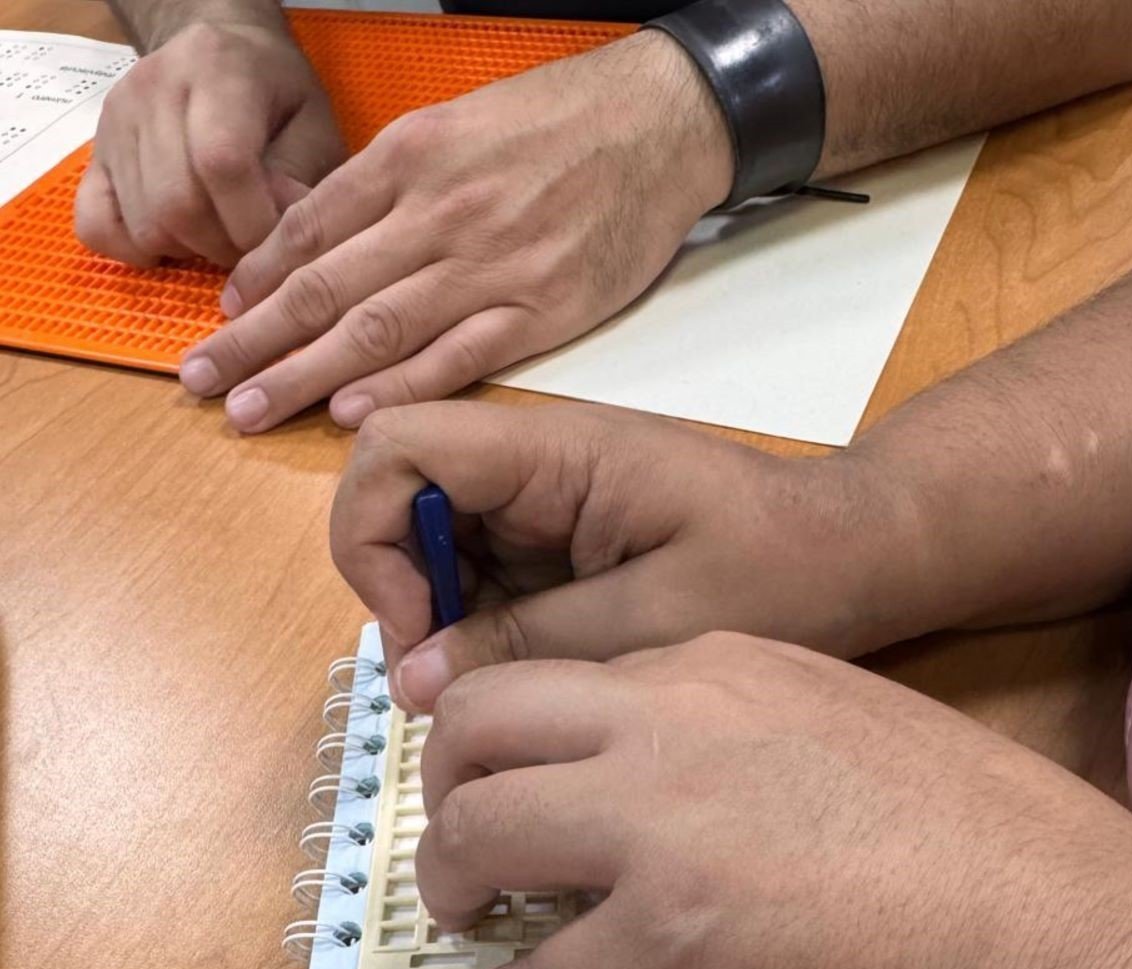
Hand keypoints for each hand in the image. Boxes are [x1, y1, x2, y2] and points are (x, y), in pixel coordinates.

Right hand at [75, 20, 344, 268]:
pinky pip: (96, 224)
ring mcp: (115, 122)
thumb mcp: (314, 126)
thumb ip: (301, 178)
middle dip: (225, 247)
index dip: (253, 224)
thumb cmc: (278, 98)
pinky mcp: (96, 153)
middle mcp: (154, 89)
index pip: (222, 163)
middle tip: (252, 246)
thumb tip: (278, 235)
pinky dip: (135, 250)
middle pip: (178, 204)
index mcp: (217, 71)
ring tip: (221, 234)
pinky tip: (173, 242)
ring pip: (145, 224)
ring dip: (190, 251)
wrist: (221, 55)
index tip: (278, 244)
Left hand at [176, 30, 733, 430]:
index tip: (223, 318)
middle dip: (256, 341)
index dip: (257, 281)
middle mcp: (437, 214)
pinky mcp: (539, 311)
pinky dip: (401, 389)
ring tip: (252, 410)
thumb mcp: (459, 123)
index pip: (310, 230)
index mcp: (411, 158)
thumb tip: (335, 232)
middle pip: (325, 289)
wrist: (660, 123)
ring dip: (306, 376)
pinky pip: (457, 358)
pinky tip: (353, 417)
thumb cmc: (561, 121)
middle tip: (202, 382)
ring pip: (377, 330)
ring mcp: (488, 266)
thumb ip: (395, 180)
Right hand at [329, 400, 929, 711]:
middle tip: (451, 681)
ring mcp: (544, 497)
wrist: (850, 555)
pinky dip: (485, 627)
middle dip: (407, 593)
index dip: (372, 534)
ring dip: (447, 620)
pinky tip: (535, 667)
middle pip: (403, 498)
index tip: (419, 631)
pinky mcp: (559, 536)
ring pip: (436, 545)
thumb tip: (413, 682)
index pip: (397, 446)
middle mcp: (533, 461)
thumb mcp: (650, 621)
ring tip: (503, 683)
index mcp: (553, 452)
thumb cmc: (777, 574)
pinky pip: (484, 574)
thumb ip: (525, 644)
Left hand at [416, 633, 1131, 968]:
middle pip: (485, 722)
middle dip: (444, 780)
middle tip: (458, 836)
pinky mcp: (662, 948)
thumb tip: (655, 785)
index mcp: (720, 663)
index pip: (565, 678)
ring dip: (447, 879)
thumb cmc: (971, 834)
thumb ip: (738, 734)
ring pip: (477, 831)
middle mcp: (667, 723)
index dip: (515, 733)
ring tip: (461, 919)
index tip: (505, 772)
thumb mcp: (840, 727)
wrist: (1043, 940)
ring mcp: (656, 829)